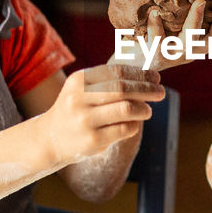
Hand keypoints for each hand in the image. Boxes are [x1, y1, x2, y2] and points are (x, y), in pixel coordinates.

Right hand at [43, 63, 163, 164]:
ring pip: (126, 109)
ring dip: (143, 109)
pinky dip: (134, 125)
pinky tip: (134, 124)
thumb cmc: (76, 109)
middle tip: (161, 93)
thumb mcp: (83, 89)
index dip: (140, 74)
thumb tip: (147, 76)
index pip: (117, 72)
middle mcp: (79, 99)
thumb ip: (109, 81)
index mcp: (79, 80)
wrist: (50, 138)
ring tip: (148, 111)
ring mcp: (85, 120)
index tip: (156, 77)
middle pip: (123, 89)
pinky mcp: (93, 140)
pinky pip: (124, 129)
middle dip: (147, 90)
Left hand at [141, 0, 211, 71]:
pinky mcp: (154, 56)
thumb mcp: (177, 26)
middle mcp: (190, 52)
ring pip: (189, 41)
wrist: (133, 62)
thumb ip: (189, 11)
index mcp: (199, 45)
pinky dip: (156, 26)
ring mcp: (173, 55)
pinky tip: (154, 12)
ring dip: (196, 21)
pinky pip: (157, 41)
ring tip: (199, 2)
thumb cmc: (157, 36)